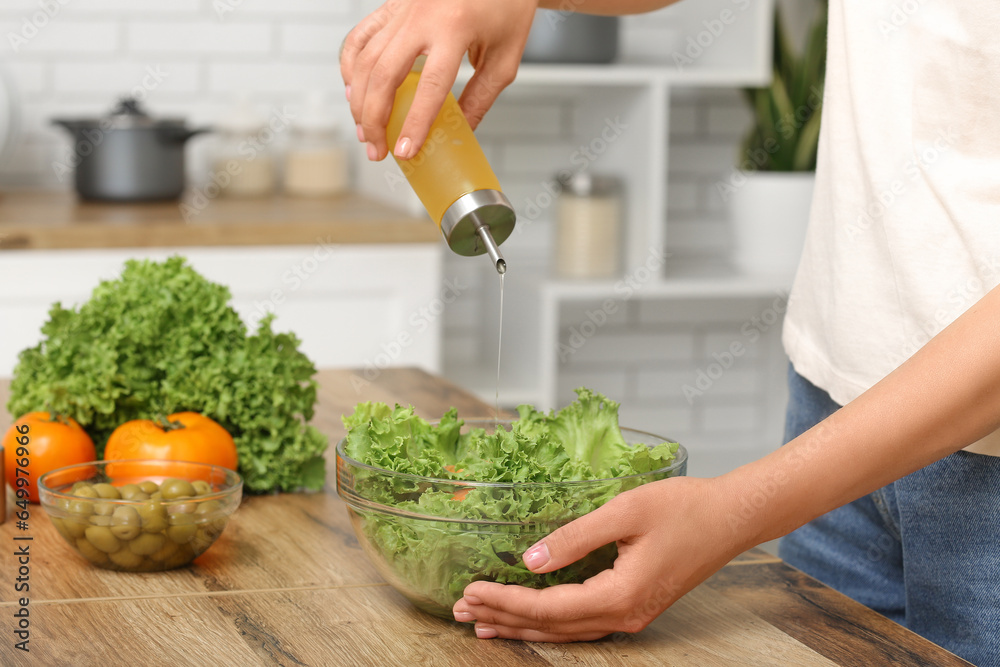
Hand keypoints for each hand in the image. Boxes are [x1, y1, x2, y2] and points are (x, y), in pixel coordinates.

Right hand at [340, 0, 537, 161]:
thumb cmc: (507, 9)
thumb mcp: (504, 59)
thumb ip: (480, 98)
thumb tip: (459, 133)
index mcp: (456, 28)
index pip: (430, 86)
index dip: (415, 123)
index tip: (405, 151)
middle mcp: (423, 15)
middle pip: (385, 74)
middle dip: (375, 119)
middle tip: (377, 151)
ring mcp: (403, 8)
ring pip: (366, 58)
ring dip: (359, 100)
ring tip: (365, 132)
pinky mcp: (392, 4)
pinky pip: (360, 36)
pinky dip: (350, 65)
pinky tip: (353, 91)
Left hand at [451, 476, 750, 641]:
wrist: (730, 517)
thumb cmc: (683, 507)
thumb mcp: (624, 511)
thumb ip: (575, 537)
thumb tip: (530, 560)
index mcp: (619, 595)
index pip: (548, 608)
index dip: (505, 601)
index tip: (470, 590)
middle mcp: (623, 615)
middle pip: (551, 625)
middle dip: (503, 618)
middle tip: (461, 610)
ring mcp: (631, 615)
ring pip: (565, 630)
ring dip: (522, 625)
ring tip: (483, 623)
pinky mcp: (635, 606)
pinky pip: (582, 623)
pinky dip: (549, 622)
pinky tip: (531, 619)